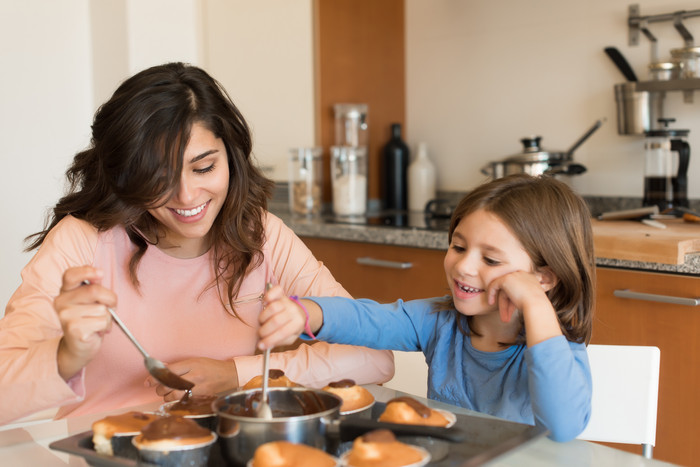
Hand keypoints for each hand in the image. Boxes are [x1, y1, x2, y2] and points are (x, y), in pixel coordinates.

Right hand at [54, 266, 116, 380]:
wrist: (79, 347)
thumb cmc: (89, 320)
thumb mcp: (90, 301)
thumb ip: (93, 287)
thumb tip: (99, 274)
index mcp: (64, 292)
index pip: (70, 275)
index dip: (87, 271)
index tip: (101, 274)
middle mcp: (60, 302)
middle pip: (94, 291)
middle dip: (110, 299)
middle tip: (110, 307)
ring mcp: (65, 316)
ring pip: (101, 309)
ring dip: (107, 317)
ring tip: (97, 322)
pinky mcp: (74, 329)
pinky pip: (102, 321)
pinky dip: (106, 326)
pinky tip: (96, 331)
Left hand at [145, 357, 238, 400]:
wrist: (228, 375)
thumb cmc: (210, 366)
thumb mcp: (194, 361)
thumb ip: (177, 366)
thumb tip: (161, 370)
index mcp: (192, 364)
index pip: (168, 372)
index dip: (155, 377)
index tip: (148, 382)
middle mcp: (194, 376)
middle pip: (168, 385)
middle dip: (160, 388)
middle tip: (161, 387)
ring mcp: (197, 388)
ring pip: (173, 396)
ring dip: (167, 396)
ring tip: (170, 392)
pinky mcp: (199, 397)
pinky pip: (181, 401)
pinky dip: (176, 400)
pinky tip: (178, 397)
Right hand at [258, 285, 306, 350]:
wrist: (299, 313)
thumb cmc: (291, 327)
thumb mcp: (290, 338)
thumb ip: (278, 341)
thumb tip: (263, 345)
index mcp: (298, 324)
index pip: (283, 332)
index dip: (270, 340)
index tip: (260, 346)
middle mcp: (293, 311)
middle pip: (276, 321)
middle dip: (264, 331)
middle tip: (260, 334)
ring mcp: (287, 301)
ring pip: (272, 308)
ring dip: (263, 318)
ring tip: (262, 322)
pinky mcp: (281, 294)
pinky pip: (276, 291)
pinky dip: (269, 294)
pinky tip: (265, 301)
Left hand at [486, 270, 546, 322]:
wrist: (537, 305)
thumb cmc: (537, 306)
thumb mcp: (531, 300)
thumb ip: (523, 297)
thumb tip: (515, 301)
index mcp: (530, 278)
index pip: (518, 288)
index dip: (514, 301)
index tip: (512, 311)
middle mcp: (522, 274)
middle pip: (510, 290)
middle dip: (508, 305)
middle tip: (506, 318)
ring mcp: (514, 275)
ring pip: (503, 291)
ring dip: (502, 305)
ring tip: (504, 319)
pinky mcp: (506, 279)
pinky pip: (494, 285)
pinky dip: (491, 294)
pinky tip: (490, 303)